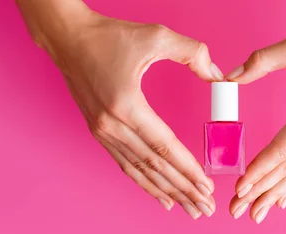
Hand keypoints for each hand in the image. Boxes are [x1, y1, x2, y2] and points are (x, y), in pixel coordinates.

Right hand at [19, 3, 222, 218]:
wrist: (68, 37)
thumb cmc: (110, 35)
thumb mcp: (156, 36)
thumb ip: (192, 53)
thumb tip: (217, 75)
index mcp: (126, 105)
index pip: (164, 147)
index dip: (188, 169)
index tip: (207, 187)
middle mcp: (112, 125)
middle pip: (154, 166)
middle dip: (182, 189)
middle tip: (204, 208)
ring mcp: (102, 131)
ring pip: (139, 171)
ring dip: (165, 191)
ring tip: (188, 208)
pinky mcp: (98, 131)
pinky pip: (125, 163)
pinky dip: (143, 182)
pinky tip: (160, 194)